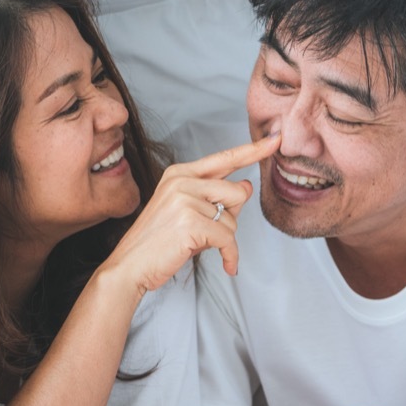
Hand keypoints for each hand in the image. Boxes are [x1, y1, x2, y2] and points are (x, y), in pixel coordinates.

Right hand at [104, 133, 279, 290]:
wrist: (129, 266)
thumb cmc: (159, 241)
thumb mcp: (188, 212)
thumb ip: (217, 196)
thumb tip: (247, 186)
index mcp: (181, 172)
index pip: (225, 158)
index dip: (253, 150)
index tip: (276, 139)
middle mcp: (182, 180)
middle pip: (237, 192)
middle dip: (230, 217)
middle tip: (206, 231)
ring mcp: (185, 199)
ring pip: (233, 219)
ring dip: (223, 239)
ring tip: (197, 243)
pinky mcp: (191, 222)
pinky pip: (228, 239)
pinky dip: (230, 256)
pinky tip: (227, 265)